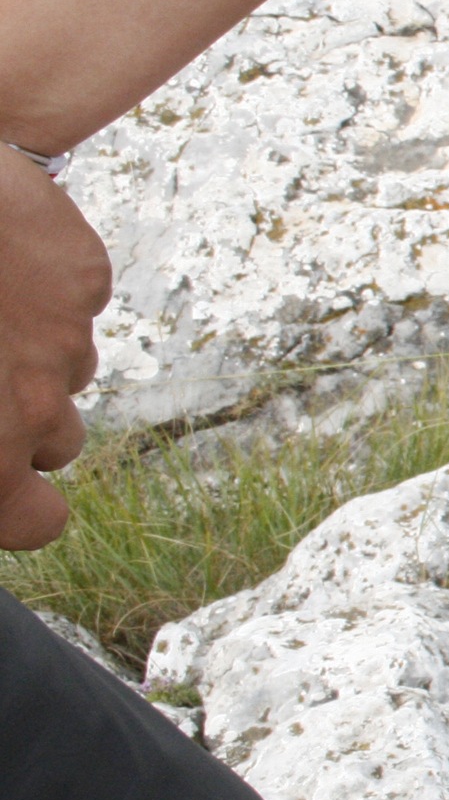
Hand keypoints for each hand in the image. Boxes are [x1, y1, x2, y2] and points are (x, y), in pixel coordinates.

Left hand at [0, 150, 108, 549]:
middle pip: (54, 442)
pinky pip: (74, 299)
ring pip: (65, 366)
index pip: (37, 522)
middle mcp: (32, 409)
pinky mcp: (81, 277)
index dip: (20, 509)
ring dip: (27, 350)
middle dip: (16, 419)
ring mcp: (63, 340)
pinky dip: (42, 286)